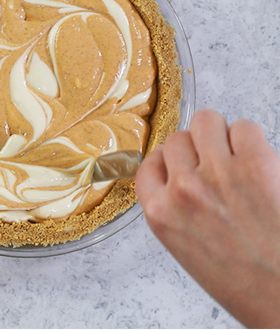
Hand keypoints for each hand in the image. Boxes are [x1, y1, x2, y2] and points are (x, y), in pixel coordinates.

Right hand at [136, 109, 279, 327]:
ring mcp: (217, 174)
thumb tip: (184, 180)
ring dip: (221, 135)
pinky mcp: (255, 164)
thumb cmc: (243, 283)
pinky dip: (250, 138)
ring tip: (237, 155)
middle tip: (216, 163)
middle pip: (176, 139)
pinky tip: (258, 160)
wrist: (279, 294)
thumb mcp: (187, 249)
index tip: (182, 164)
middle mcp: (183, 190)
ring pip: (206, 122)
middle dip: (196, 148)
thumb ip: (177, 211)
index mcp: (161, 214)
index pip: (148, 164)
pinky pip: (244, 127)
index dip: (169, 161)